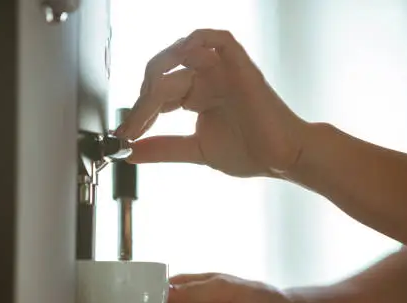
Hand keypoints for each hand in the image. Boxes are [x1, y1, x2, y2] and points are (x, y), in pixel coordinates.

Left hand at [115, 29, 306, 176]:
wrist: (281, 159)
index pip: (158, 93)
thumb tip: (130, 152)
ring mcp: (222, 70)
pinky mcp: (240, 66)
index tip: (125, 135)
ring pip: (182, 51)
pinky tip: (180, 64)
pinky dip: (196, 43)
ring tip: (150, 103)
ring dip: (159, 73)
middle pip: (163, 75)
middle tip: (132, 128)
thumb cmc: (248, 152)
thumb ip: (163, 148)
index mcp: (196, 95)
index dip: (139, 112)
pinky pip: (219, 39)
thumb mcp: (195, 150)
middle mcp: (206, 78)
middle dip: (142, 103)